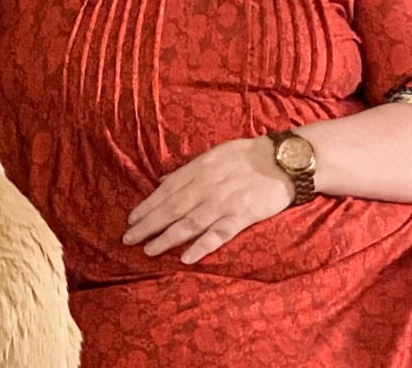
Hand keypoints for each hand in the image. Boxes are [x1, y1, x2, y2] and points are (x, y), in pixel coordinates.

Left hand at [123, 136, 293, 263]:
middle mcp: (206, 186)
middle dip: (148, 224)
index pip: (166, 190)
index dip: (147, 206)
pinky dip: (201, 246)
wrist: (282, 160)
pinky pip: (218, 234)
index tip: (130, 219)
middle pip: (172, 208)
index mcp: (199, 169)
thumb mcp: (213, 154)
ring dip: (167, 238)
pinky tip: (185, 257)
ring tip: (148, 250)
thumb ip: (188, 170)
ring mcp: (223, 203)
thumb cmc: (247, 155)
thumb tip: (163, 182)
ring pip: (189, 223)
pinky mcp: (241, 216)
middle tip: (128, 239)